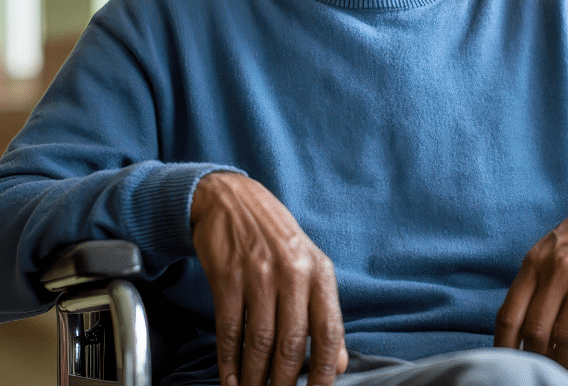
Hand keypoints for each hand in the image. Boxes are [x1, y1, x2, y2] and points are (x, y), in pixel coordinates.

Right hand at [191, 172, 346, 385]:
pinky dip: (229, 360)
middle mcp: (293, 273)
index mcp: (319, 272)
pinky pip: (229, 329)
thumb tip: (340, 360)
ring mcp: (259, 274)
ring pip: (259, 341)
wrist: (232, 200)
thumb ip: (324, 312)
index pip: (329, 330)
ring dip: (254, 377)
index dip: (326, 370)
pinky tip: (231, 378)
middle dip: (285, 381)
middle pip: (292, 342)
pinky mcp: (227, 277)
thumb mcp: (309, 266)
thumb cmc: (275, 237)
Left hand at [494, 175, 567, 377]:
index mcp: (536, 261)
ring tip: (566, 372)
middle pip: (537, 330)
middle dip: (537, 359)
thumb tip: (526, 331)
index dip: (505, 347)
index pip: (510, 314)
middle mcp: (559, 268)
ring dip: (565, 362)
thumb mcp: (552, 249)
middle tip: (541, 371)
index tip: (507, 364)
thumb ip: (537, 284)